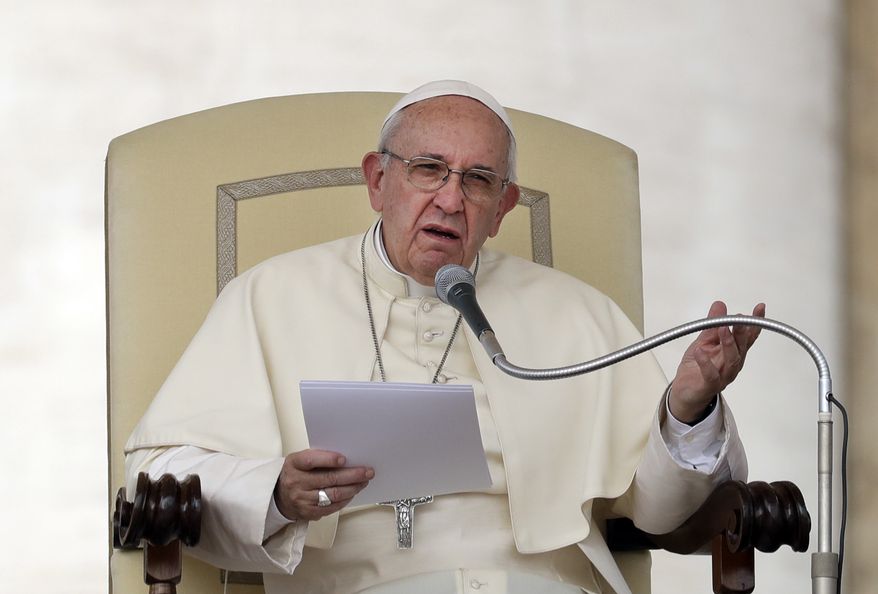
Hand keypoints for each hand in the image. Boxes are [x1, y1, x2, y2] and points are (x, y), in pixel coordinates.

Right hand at [274, 449, 373, 520]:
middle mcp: (296, 482)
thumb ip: (318, 457)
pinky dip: (345, 500)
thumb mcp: (299, 460)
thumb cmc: (295, 473)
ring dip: (352, 488)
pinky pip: (331, 507)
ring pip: (333, 495)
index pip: (310, 460)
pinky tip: (353, 493)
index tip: (344, 459)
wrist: (279, 496)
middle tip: (367, 472)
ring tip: (364, 482)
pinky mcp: (308, 512)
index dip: (328, 459)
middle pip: (328, 479)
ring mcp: (302, 499)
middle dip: (352, 475)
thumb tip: (346, 458)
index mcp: (294, 464)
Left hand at [669, 301, 765, 422]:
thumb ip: (711, 324)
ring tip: (722, 329)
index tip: (760, 308)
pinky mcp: (709, 385)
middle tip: (739, 318)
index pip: (748, 336)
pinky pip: (710, 375)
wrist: (685, 392)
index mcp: (734, 352)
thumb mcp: (704, 341)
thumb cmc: (697, 367)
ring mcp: (723, 376)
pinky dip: (705, 362)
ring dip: (729, 344)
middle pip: (742, 347)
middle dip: (742, 331)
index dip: (755, 322)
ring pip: (731, 360)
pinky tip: (699, 351)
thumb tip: (720, 304)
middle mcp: (733, 364)